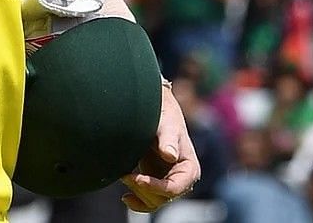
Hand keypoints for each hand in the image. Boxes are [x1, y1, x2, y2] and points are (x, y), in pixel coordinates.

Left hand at [120, 85, 199, 212]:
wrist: (154, 110)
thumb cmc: (164, 115)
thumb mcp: (167, 124)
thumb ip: (168, 139)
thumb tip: (170, 155)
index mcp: (189, 168)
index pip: (174, 188)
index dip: (156, 187)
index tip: (138, 179)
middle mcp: (181, 179)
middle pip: (163, 197)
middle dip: (143, 188)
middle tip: (125, 174)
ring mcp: (168, 182)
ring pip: (154, 201)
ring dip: (138, 193)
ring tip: (123, 174)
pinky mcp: (156, 182)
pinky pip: (148, 201)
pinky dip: (137, 202)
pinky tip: (126, 197)